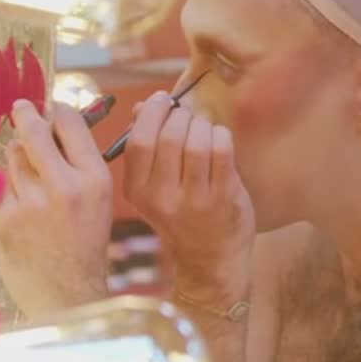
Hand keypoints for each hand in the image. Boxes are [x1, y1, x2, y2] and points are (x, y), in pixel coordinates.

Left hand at [0, 101, 110, 317]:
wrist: (68, 292)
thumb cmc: (86, 247)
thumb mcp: (99, 202)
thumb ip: (80, 167)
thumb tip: (57, 131)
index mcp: (95, 180)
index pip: (72, 126)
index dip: (59, 111)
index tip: (52, 106)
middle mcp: (64, 185)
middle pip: (35, 133)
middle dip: (27, 115)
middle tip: (22, 107)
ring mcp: (32, 201)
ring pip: (16, 159)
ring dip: (20, 160)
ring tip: (34, 180)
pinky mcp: (7, 216)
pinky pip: (6, 190)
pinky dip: (14, 195)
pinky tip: (28, 216)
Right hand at [123, 92, 254, 308]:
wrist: (209, 261)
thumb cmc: (182, 215)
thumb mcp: (153, 188)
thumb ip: (147, 147)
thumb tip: (146, 106)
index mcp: (137, 191)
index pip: (139, 141)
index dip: (153, 113)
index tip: (164, 101)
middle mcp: (162, 197)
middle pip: (170, 137)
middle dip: (182, 117)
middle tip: (189, 117)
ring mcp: (194, 201)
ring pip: (197, 142)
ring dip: (203, 126)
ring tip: (205, 129)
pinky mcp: (223, 200)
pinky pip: (222, 152)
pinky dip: (222, 136)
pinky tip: (220, 140)